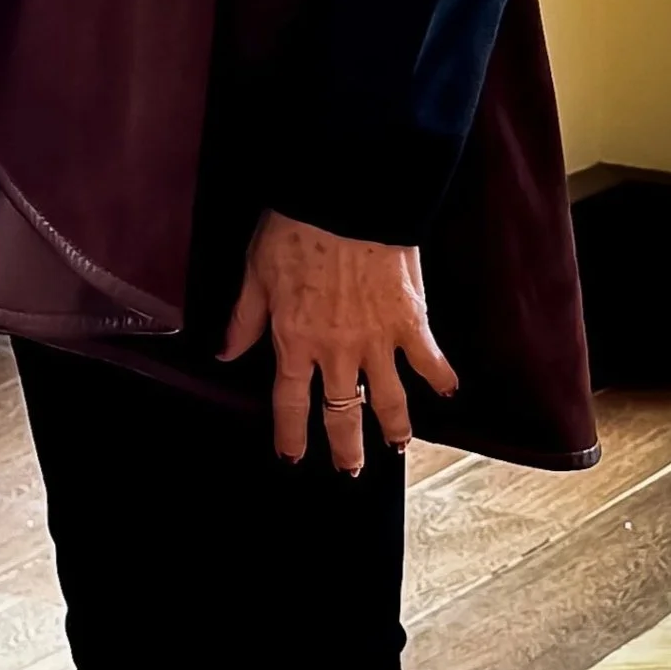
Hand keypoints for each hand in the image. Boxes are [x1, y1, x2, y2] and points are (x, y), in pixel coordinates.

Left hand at [217, 208, 458, 471]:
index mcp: (295, 341)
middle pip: (342, 414)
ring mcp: (377, 340)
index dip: (290, 436)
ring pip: (389, 401)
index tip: (292, 457)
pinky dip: (440, 378)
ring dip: (396, 427)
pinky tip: (446, 392)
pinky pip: (429, 361)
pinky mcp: (410, 321)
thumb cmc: (295, 228)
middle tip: (351, 470)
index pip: (290, 403)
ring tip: (399, 445)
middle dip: (346, 448)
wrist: (344, 199)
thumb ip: (244, 319)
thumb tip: (224, 353)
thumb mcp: (255, 272)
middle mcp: (337, 351)